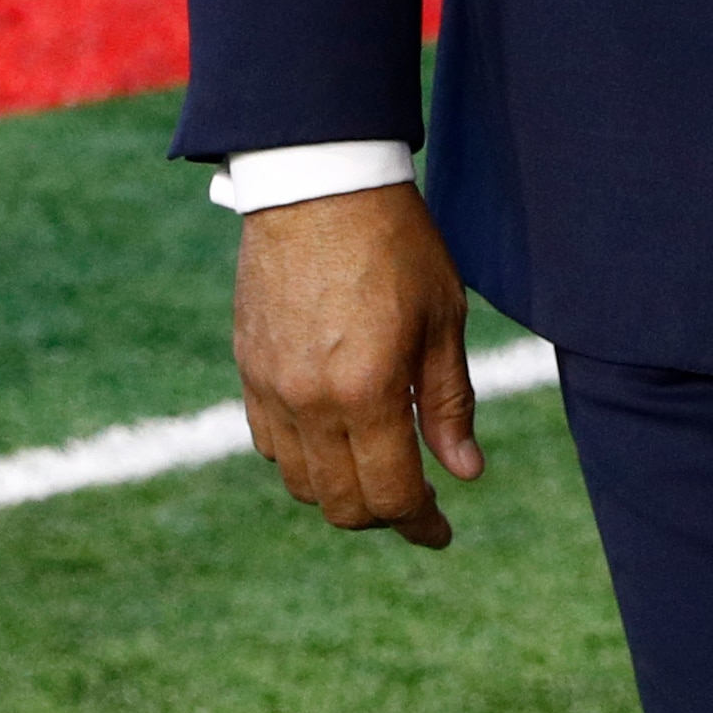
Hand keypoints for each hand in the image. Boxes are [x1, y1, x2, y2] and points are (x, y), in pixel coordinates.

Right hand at [234, 183, 481, 547]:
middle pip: (340, 503)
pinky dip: (300, 457)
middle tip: (413, 499)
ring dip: (339, 490)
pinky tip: (332, 434)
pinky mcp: (247, 366)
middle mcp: (310, 402)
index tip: (440, 531)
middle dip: (382, 515)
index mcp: (366, 392)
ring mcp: (271, 386)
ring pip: (299, 481)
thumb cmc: (395, 242)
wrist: (318, 180)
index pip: (391, 494)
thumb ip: (448, 403)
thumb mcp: (442, 318)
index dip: (420, 524)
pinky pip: (268, 442)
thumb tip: (465, 472)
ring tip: (374, 467)